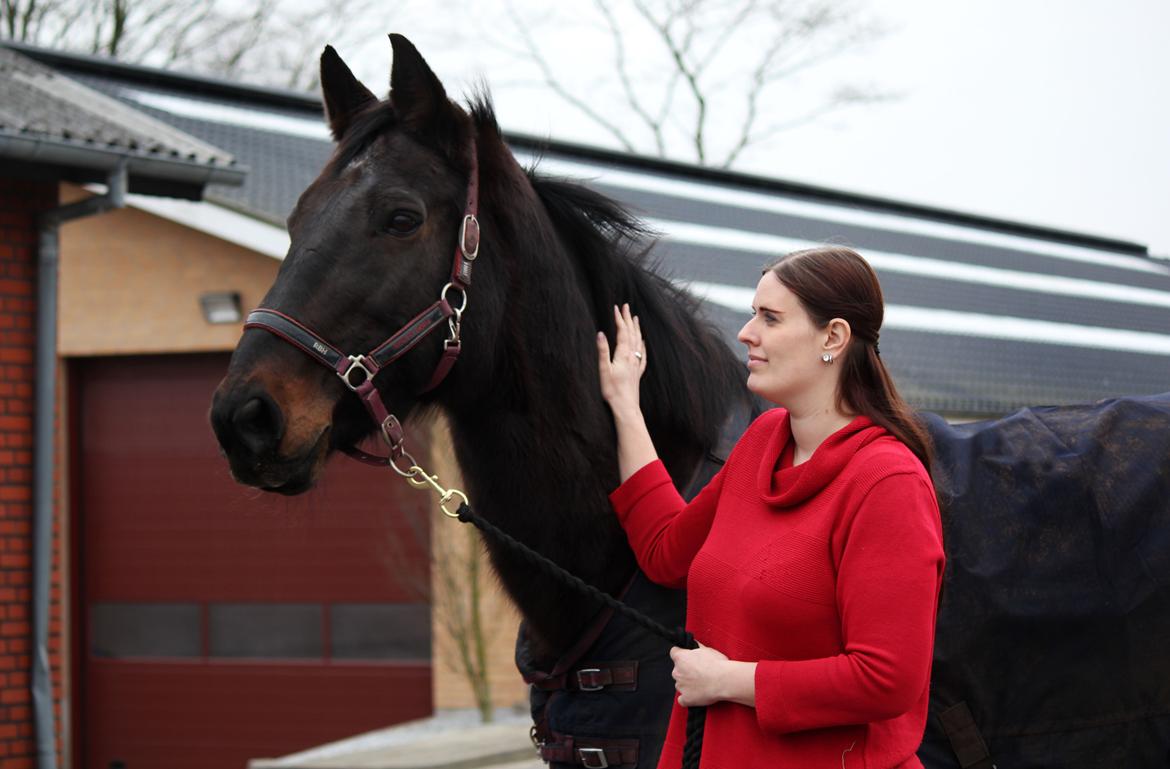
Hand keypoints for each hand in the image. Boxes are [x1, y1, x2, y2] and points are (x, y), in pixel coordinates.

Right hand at [596, 303, 646, 417]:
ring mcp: (636, 364)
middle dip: (628, 319)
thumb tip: (600, 333)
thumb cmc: (612, 390)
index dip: (619, 319)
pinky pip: (642, 354)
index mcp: (623, 355)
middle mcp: (632, 357)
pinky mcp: (638, 372)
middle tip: (626, 306)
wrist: (626, 407)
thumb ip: (602, 351)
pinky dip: (642, 345)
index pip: (622, 332)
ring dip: (636, 329)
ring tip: (635, 318)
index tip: (616, 307)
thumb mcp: (604, 370)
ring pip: (638, 342)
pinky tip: (643, 342)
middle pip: (632, 334)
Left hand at [669, 643, 729, 707]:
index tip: (687, 657)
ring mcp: (680, 686)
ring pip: (680, 684)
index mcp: (680, 658)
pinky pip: (682, 700)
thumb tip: (693, 644)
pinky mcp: (686, 698)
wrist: (724, 680)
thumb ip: (696, 647)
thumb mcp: (707, 649)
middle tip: (699, 672)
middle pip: (677, 670)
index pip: (674, 653)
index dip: (681, 654)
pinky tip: (696, 695)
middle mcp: (677, 671)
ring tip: (702, 684)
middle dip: (685, 671)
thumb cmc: (717, 664)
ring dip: (688, 684)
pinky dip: (688, 698)